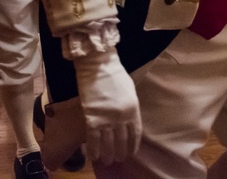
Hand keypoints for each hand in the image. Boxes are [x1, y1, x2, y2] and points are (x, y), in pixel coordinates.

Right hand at [74, 50, 140, 166]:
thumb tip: (128, 120)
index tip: (130, 153)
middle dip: (120, 153)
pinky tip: (94, 156)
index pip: (135, 134)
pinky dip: (94, 149)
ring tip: (107, 161)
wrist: (99, 66)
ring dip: (107, 154)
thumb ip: (130, 107)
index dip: (132, 146)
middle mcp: (121, 117)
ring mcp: (106, 119)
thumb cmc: (115, 75)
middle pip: (122, 141)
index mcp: (133, 109)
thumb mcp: (130, 91)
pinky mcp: (91, 118)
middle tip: (118, 159)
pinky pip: (93, 139)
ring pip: (108, 143)